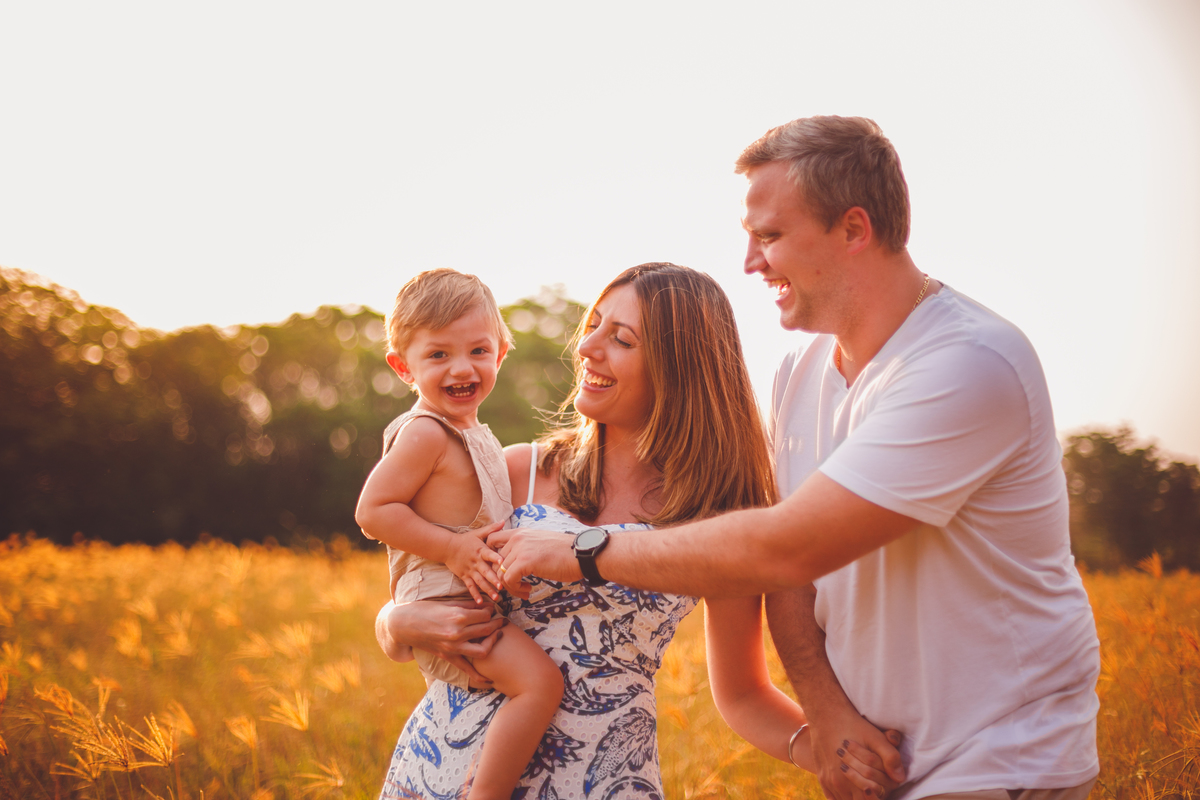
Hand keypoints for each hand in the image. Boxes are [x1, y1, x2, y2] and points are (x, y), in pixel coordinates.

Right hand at [383, 599, 506, 687]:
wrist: (403, 625)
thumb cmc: (424, 609)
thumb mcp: (447, 603)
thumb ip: (467, 605)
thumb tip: (485, 606)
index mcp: (457, 616)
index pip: (485, 615)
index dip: (491, 611)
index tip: (492, 609)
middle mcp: (457, 633)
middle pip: (487, 630)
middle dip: (497, 624)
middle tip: (501, 620)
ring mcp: (452, 647)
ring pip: (483, 650)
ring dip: (493, 643)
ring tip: (497, 636)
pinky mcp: (447, 656)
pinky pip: (466, 669)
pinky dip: (479, 677)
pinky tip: (490, 681)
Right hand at [445, 522, 505, 603]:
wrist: (447, 547)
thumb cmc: (466, 540)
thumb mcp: (478, 533)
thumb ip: (491, 529)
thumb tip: (504, 521)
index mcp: (480, 550)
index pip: (488, 554)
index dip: (495, 557)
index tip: (502, 562)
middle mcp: (475, 562)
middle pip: (485, 571)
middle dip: (493, 579)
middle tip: (502, 586)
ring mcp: (469, 570)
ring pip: (479, 581)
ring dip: (487, 589)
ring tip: (496, 597)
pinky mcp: (464, 576)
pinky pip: (470, 587)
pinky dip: (475, 594)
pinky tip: (480, 602)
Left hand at [491, 528, 581, 594]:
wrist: (581, 555)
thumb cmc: (565, 552)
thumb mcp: (540, 543)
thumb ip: (525, 548)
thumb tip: (514, 562)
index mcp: (520, 532)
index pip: (492, 540)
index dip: (492, 556)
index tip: (502, 568)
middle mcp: (517, 537)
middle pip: (494, 561)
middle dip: (502, 577)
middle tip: (516, 585)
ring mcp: (520, 549)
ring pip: (500, 572)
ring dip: (510, 586)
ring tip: (524, 590)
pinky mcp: (525, 561)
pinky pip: (508, 579)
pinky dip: (515, 588)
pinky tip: (527, 590)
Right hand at [808, 709, 904, 799]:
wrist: (826, 715)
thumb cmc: (854, 726)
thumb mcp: (876, 738)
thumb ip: (890, 757)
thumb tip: (900, 778)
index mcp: (855, 775)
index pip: (872, 796)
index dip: (881, 793)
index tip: (883, 786)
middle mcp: (839, 782)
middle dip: (869, 796)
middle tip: (874, 786)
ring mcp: (829, 781)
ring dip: (855, 797)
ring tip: (863, 787)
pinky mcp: (821, 778)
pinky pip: (832, 799)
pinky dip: (842, 798)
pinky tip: (850, 792)